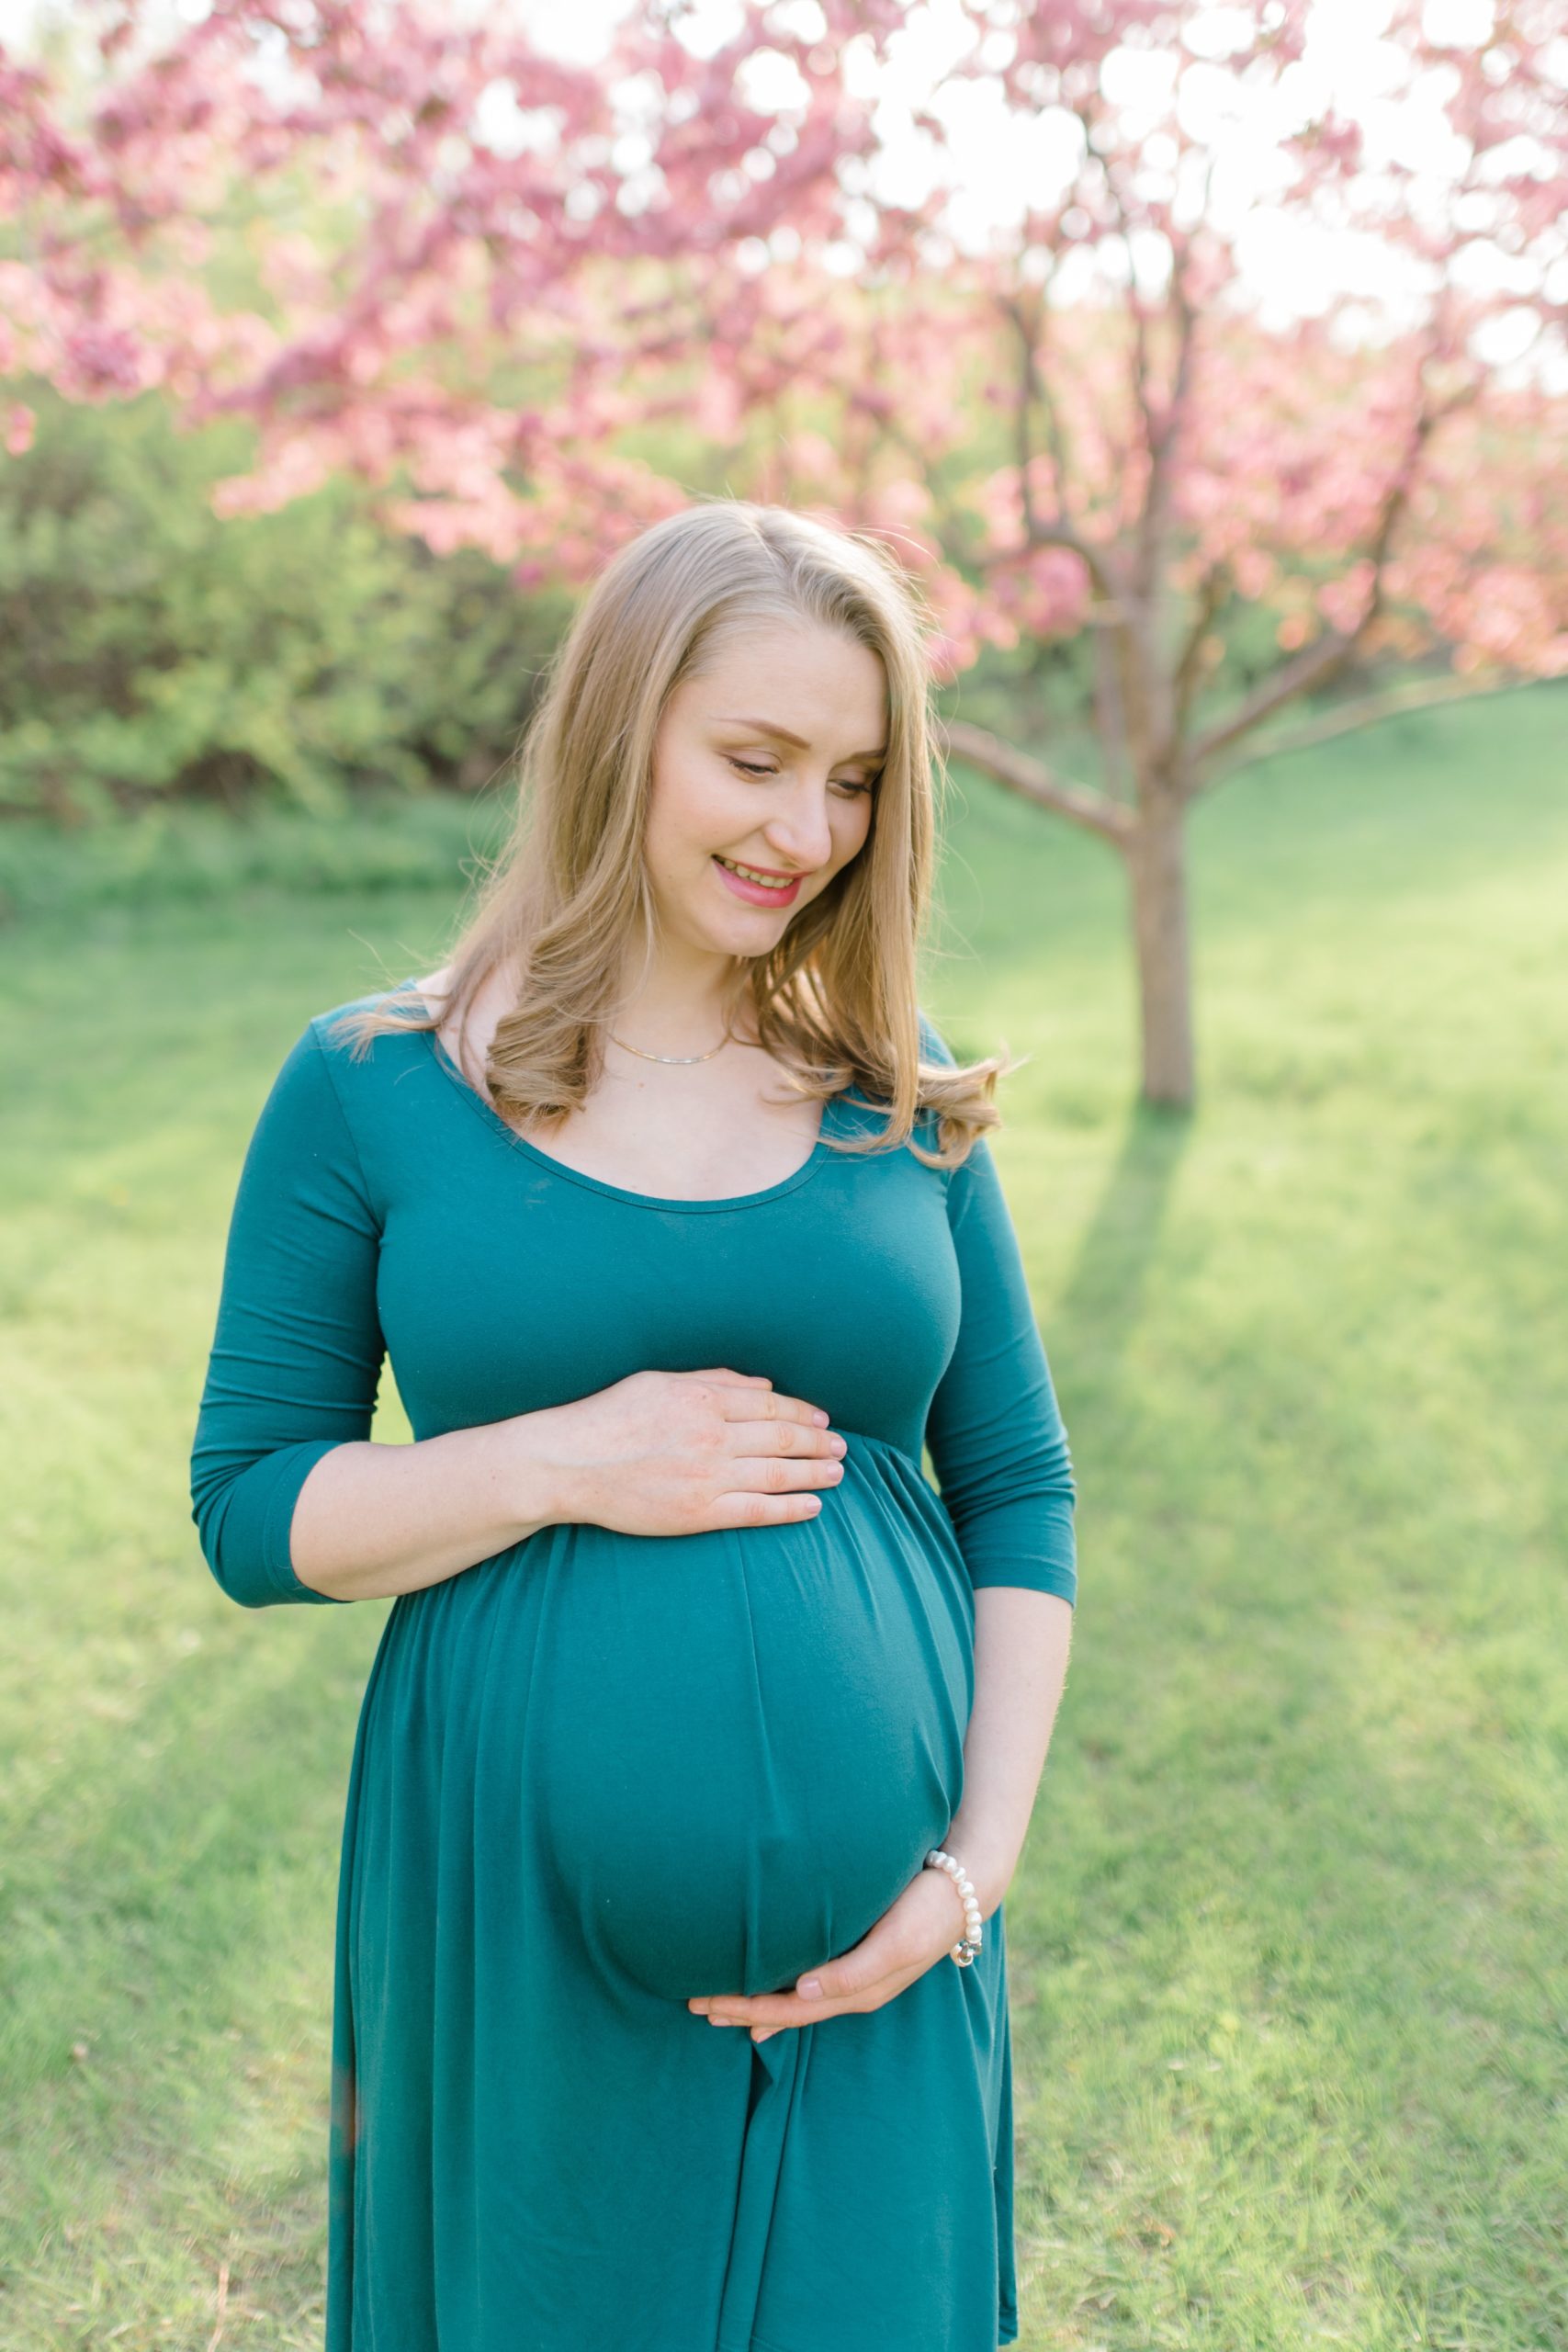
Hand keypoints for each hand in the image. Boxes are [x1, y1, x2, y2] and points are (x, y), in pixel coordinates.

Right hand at [528, 1368, 845, 1537]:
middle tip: (842, 1447)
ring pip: (777, 1474)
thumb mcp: (661, 1382)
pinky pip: (756, 1511)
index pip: (770, 1405)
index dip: (804, 1413)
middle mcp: (712, 1437)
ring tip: (837, 1473)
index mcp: (704, 1400)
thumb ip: (715, 1380)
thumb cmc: (610, 1416)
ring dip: (814, 1473)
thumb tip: (764, 1386)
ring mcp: (707, 1477)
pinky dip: (789, 1509)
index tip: (823, 1419)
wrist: (569, 1463)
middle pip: (782, 1438)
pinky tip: (813, 1507)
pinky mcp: (698, 1514)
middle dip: (817, 1442)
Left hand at [687, 1865, 976, 2043]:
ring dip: (754, 2002)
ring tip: (716, 2004)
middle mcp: (851, 1989)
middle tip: (693, 2005)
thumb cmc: (928, 1908)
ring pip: (794, 1998)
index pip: (789, 2009)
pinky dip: (780, 1991)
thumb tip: (804, 1991)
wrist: (964, 1886)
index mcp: (857, 1990)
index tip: (706, 2004)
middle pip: (785, 2010)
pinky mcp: (857, 1953)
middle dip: (740, 2010)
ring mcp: (855, 1974)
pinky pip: (809, 1980)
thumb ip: (854, 1970)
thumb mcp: (897, 1939)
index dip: (746, 2009)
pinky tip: (765, 1993)